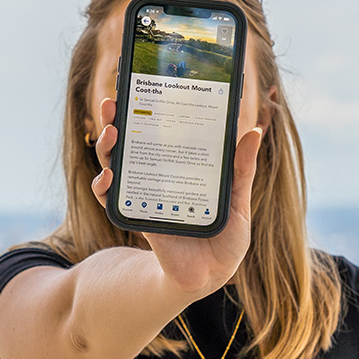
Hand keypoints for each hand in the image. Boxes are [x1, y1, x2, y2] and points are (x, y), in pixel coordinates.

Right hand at [90, 96, 263, 296]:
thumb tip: (253, 131)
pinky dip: (105, 188)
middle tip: (113, 101)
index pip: (157, 129)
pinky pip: (113, 200)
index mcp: (179, 165)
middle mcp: (156, 175)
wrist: (212, 275)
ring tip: (110, 131)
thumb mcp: (238, 200)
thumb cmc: (225, 237)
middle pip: (129, 140)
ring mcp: (143, 194)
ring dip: (107, 146)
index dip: (145, 107)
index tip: (139, 83)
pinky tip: (107, 178)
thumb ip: (241, 169)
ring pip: (115, 163)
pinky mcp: (137, 217)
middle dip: (116, 119)